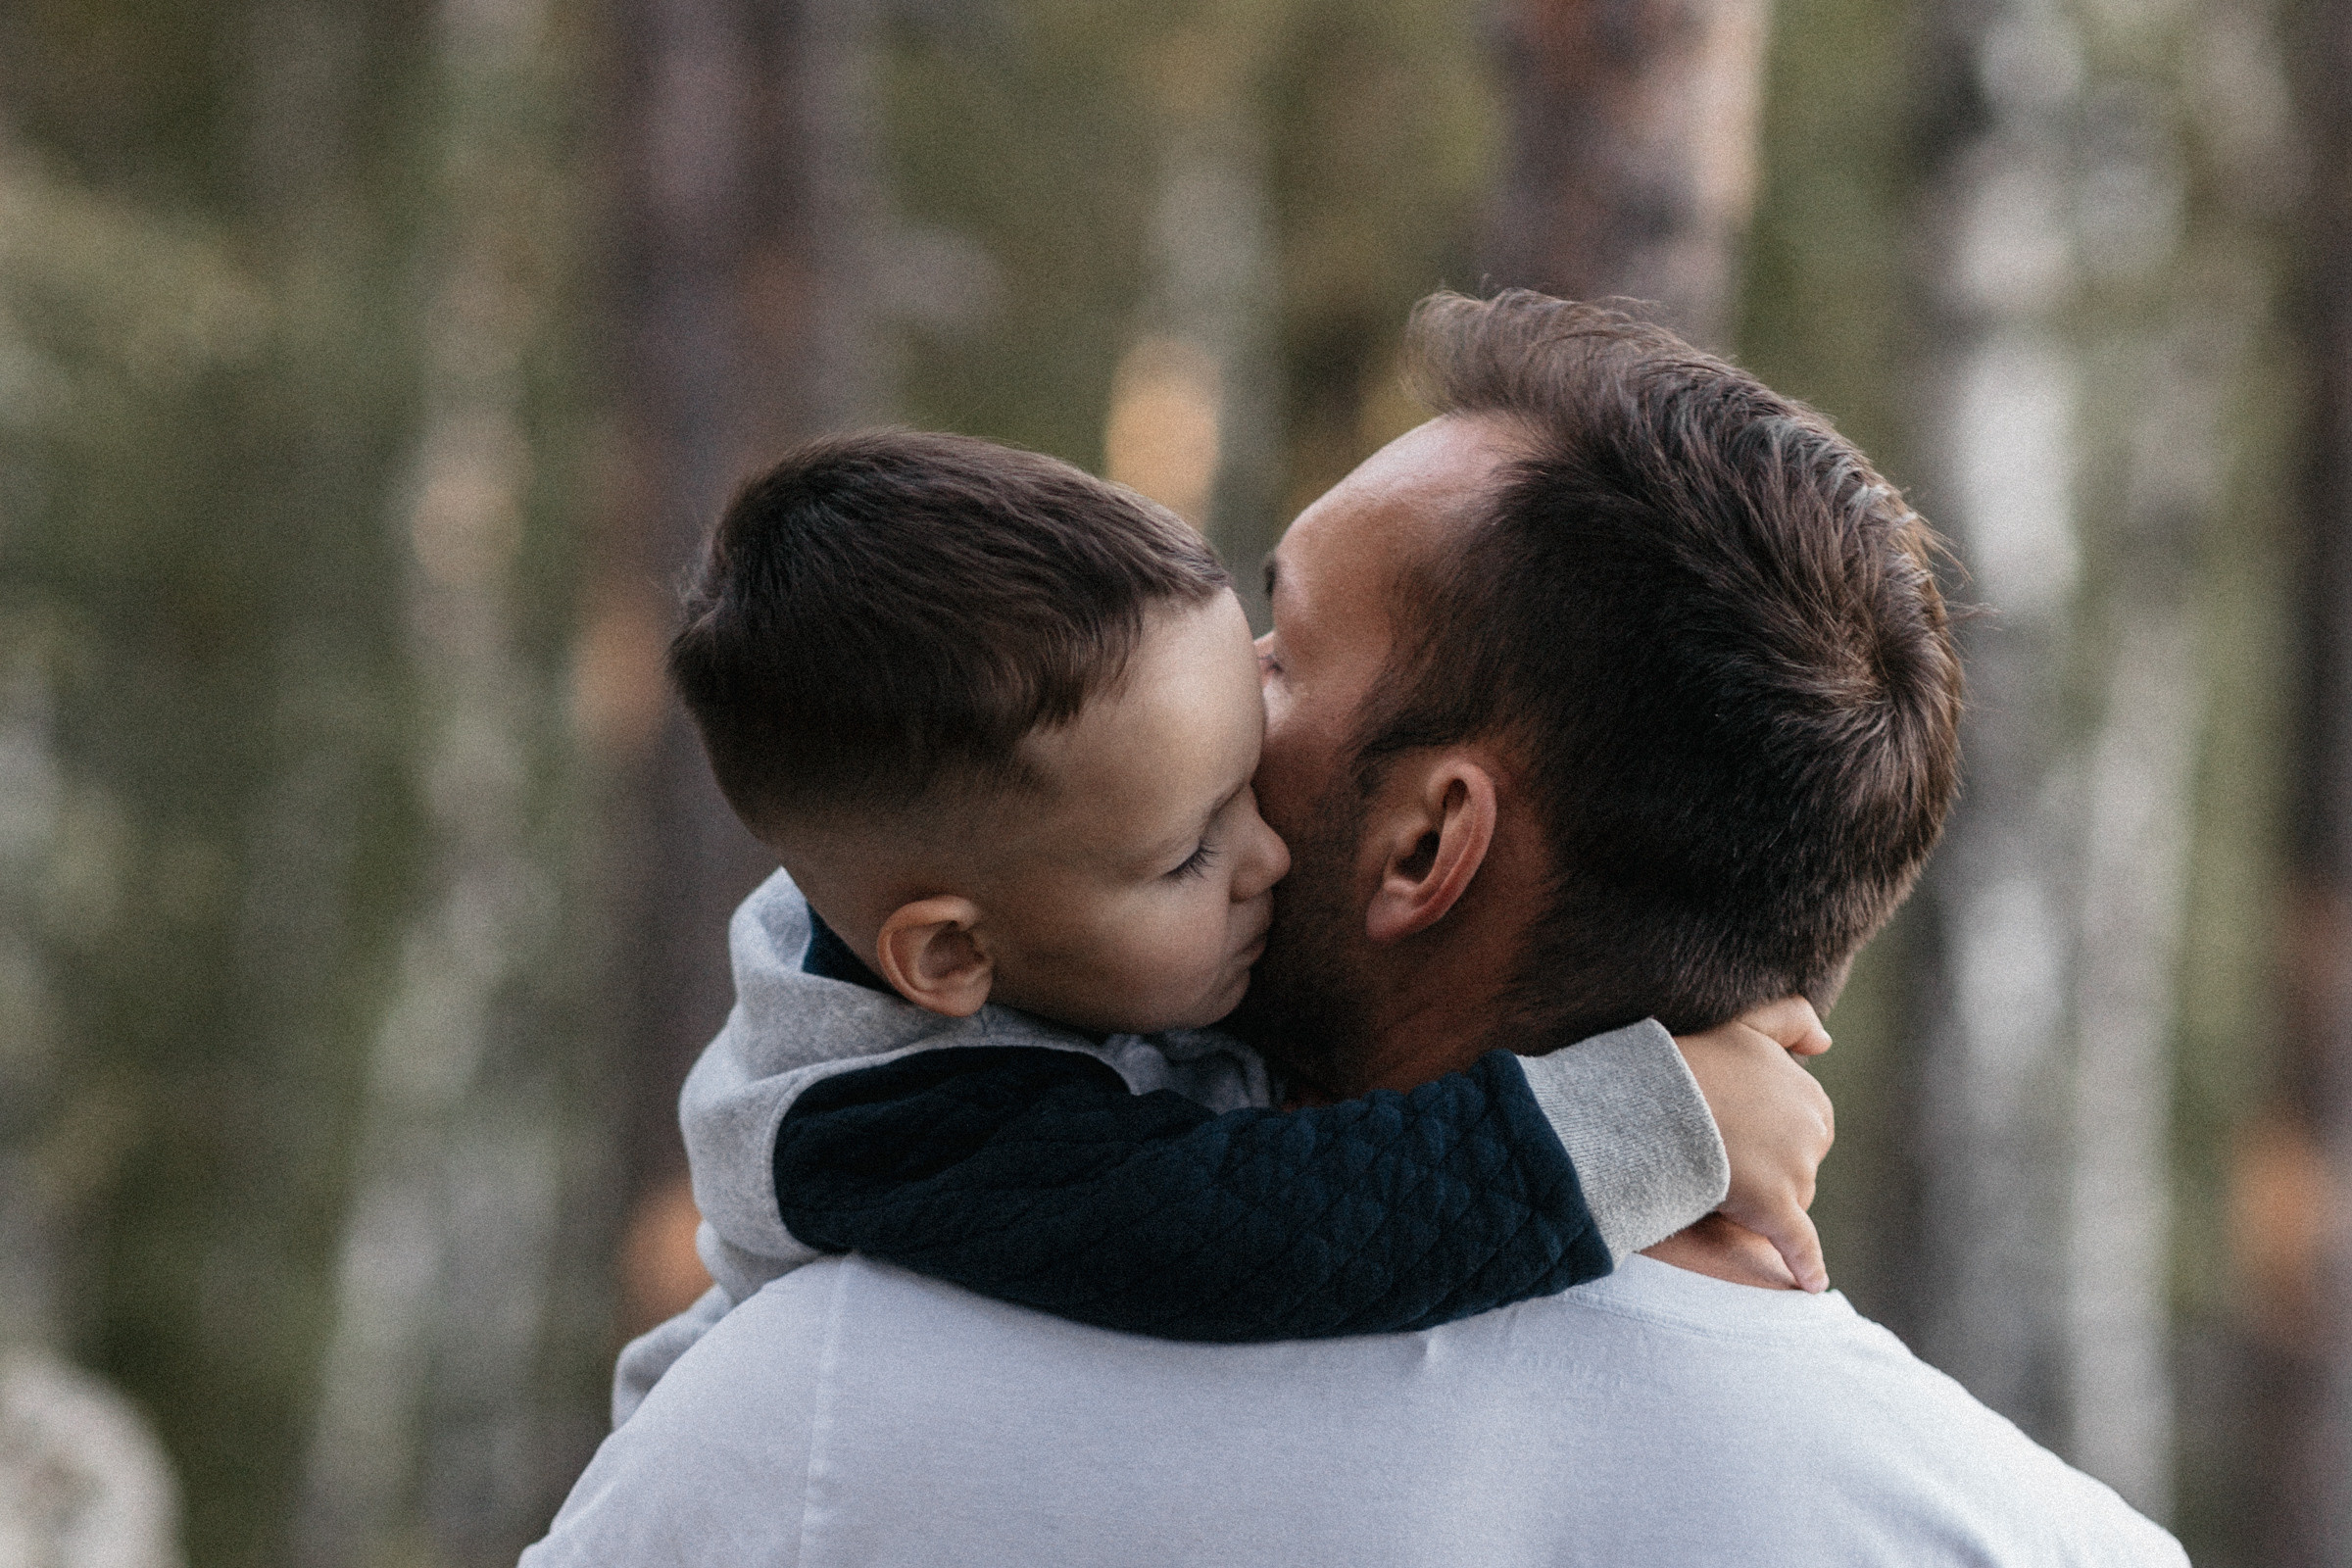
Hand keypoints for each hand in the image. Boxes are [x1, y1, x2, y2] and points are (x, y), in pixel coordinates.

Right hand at [1673, 998, 1834, 1291]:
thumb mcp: (1744, 1022)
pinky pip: (1799, 1246)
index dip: (1770, 1136)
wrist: (1653, 1100)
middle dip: (1772, 1170)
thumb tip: (1827, 1043)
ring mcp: (1797, 1171)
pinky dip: (1807, 1266)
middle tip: (1723, 1160)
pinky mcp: (1777, 1209)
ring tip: (1717, 1187)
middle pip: (1802, 1167)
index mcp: (1810, 1092)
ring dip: (1764, 1203)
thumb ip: (1791, 1019)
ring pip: (1792, 1203)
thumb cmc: (1690, 1059)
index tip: (1734, 1134)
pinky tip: (1812, 1285)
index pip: (1806, 1129)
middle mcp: (1814, 1130)